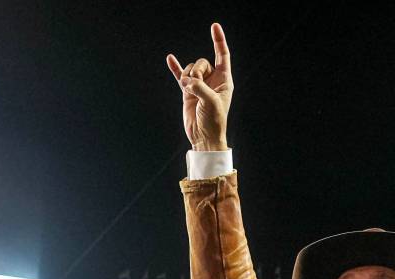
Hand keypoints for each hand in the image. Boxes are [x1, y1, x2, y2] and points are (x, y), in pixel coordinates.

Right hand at [167, 23, 232, 151]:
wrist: (203, 137)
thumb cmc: (213, 121)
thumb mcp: (211, 102)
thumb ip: (199, 87)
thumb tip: (186, 81)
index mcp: (224, 80)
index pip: (222, 55)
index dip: (219, 40)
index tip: (214, 26)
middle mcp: (212, 80)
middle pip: (202, 62)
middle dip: (196, 71)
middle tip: (196, 86)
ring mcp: (199, 85)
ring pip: (191, 69)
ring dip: (187, 76)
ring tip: (189, 90)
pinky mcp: (188, 91)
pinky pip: (180, 76)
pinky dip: (175, 68)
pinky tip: (170, 58)